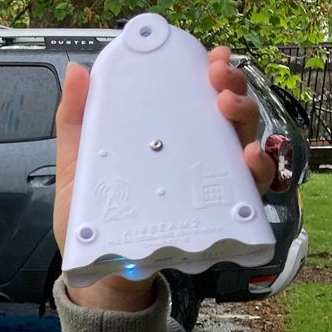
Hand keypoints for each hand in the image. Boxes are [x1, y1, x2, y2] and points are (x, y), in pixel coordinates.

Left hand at [52, 46, 275, 310]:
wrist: (100, 273)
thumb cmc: (92, 217)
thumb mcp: (77, 165)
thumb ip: (75, 121)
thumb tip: (76, 71)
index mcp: (166, 139)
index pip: (197, 97)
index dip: (212, 73)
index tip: (210, 57)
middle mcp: (194, 157)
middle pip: (228, 114)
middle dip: (232, 88)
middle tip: (218, 80)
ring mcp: (208, 186)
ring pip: (245, 143)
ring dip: (245, 119)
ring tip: (227, 108)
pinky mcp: (218, 217)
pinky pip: (250, 192)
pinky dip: (256, 171)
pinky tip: (247, 157)